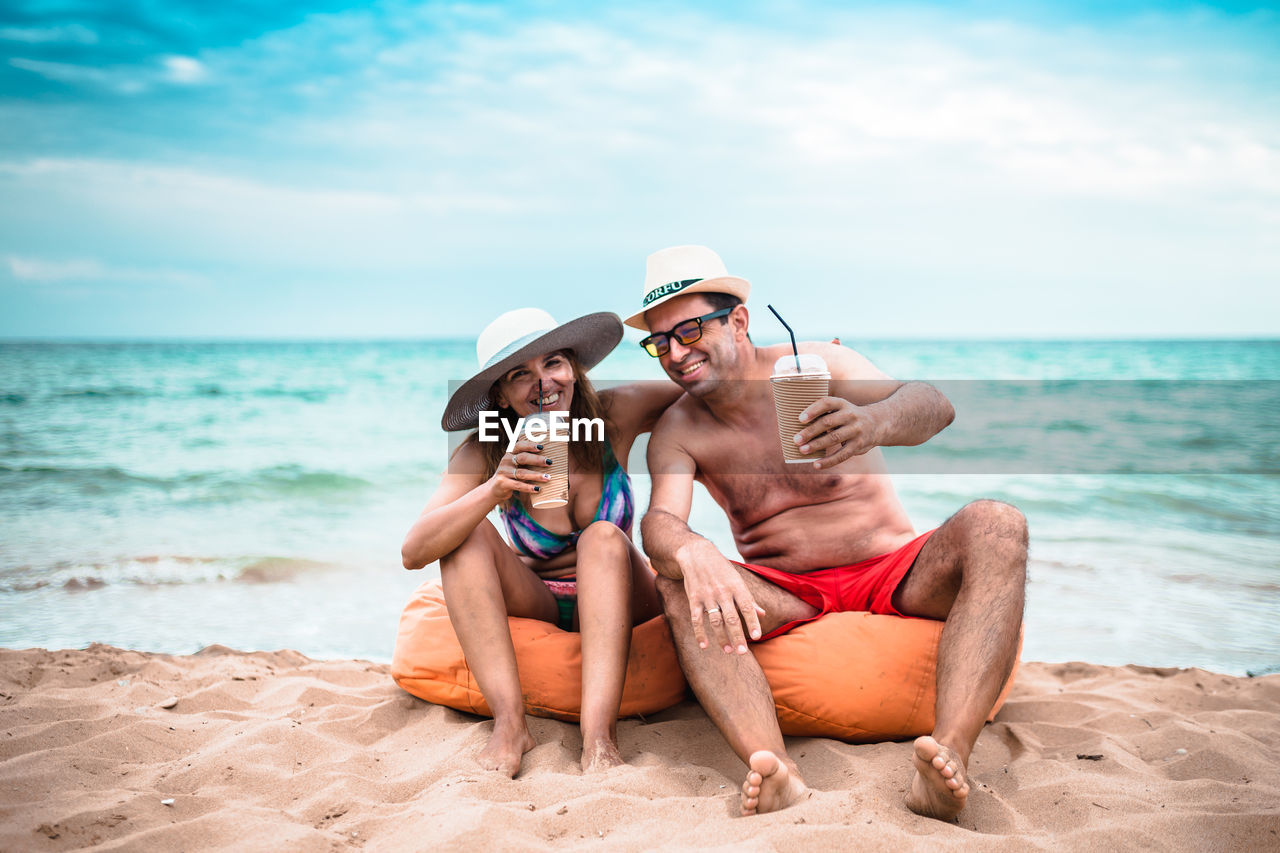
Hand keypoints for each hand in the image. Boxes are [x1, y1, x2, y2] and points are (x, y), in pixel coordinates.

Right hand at [489, 438, 553, 501]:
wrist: (494, 488)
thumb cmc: (511, 475)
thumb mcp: (516, 465)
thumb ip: (527, 460)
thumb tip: (550, 459)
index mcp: (510, 453)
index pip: (519, 446)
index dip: (530, 445)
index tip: (542, 447)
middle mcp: (506, 461)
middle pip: (522, 458)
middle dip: (537, 460)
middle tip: (549, 462)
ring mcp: (504, 472)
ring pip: (522, 473)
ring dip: (536, 475)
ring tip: (548, 477)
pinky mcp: (503, 483)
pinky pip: (518, 485)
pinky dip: (529, 487)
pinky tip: (538, 489)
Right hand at [676, 540, 765, 654]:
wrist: (696, 554)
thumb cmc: (721, 570)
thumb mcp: (737, 580)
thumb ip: (749, 599)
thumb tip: (762, 614)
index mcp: (737, 587)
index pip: (747, 607)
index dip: (752, 622)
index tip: (757, 637)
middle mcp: (723, 592)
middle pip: (731, 617)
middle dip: (737, 636)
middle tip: (742, 652)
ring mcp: (707, 596)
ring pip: (715, 621)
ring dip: (722, 637)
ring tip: (728, 651)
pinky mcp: (694, 599)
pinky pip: (696, 619)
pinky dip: (700, 633)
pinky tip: (704, 646)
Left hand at [794, 396, 880, 469]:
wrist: (878, 423)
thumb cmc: (849, 417)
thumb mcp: (841, 408)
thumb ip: (825, 414)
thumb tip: (797, 426)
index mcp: (842, 404)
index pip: (826, 403)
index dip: (813, 410)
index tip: (800, 419)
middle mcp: (850, 415)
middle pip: (827, 422)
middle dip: (810, 432)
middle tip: (796, 439)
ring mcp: (855, 431)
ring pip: (834, 438)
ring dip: (816, 445)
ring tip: (802, 450)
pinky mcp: (858, 445)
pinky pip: (841, 455)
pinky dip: (828, 461)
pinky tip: (816, 464)